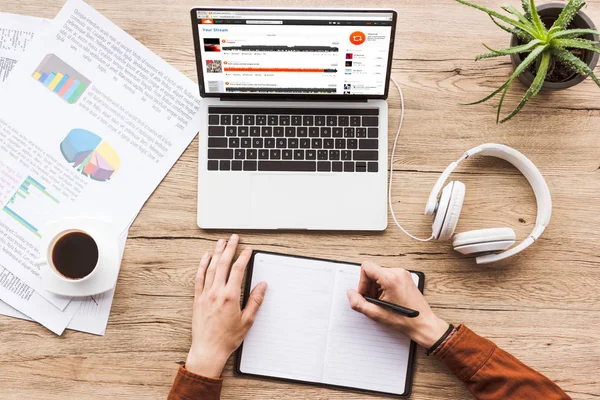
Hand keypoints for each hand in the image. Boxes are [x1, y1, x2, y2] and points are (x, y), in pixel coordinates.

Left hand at [185, 234, 266, 377]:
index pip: (238, 270)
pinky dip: (202, 265)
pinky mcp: (197, 299)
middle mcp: (216, 292)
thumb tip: (262, 286)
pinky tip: (205, 258)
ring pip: (211, 267)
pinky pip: (199, 277)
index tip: (247, 250)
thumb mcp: (247, 320)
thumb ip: (255, 301)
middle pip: (223, 264)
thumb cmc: (227, 338)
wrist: (208, 349)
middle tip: (234, 238)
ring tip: (221, 242)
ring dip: (216, 253)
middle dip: (230, 248)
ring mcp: (205, 294)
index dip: (243, 257)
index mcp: (230, 296)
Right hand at [347, 262, 448, 348]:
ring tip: (381, 302)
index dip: (362, 282)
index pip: (366, 267)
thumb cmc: (405, 320)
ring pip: (379, 274)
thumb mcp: (376, 314)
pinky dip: (384, 287)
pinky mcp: (406, 278)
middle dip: (369, 287)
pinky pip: (388, 277)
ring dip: (376, 288)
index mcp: (390, 278)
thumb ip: (358, 303)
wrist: (423, 324)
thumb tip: (350, 293)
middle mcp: (398, 272)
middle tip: (373, 301)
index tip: (365, 293)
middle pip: (372, 271)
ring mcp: (403, 274)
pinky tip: (388, 300)